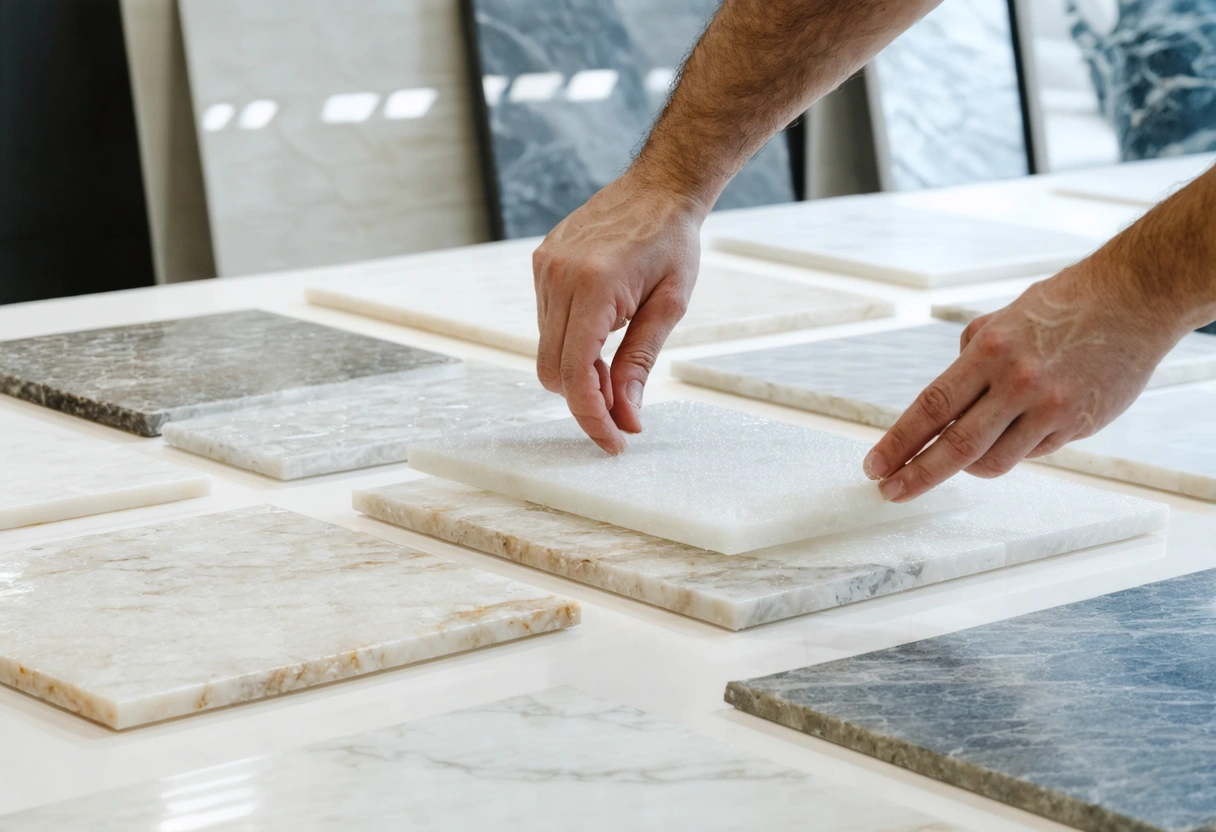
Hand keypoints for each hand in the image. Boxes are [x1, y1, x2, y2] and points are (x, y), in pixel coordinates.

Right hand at [533, 169, 708, 453]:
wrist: (659, 187)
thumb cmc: (673, 243)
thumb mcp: (669, 307)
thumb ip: (640, 363)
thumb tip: (627, 416)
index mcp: (593, 286)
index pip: (576, 373)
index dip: (592, 416)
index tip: (614, 441)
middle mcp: (558, 276)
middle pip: (552, 370)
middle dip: (585, 397)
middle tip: (624, 401)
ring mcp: (544, 268)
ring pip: (546, 350)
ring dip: (578, 370)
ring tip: (615, 358)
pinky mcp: (541, 264)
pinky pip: (546, 323)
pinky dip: (570, 342)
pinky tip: (600, 332)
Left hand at [864, 256, 1183, 500]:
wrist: (1136, 298)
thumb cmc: (1064, 305)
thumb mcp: (1003, 319)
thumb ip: (970, 360)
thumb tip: (945, 404)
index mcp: (990, 350)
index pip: (931, 407)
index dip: (899, 442)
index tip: (875, 465)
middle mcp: (1019, 381)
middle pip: (956, 446)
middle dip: (917, 474)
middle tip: (890, 491)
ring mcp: (1051, 407)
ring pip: (993, 461)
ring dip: (968, 464)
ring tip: (960, 454)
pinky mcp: (1078, 425)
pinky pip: (1030, 453)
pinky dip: (1014, 448)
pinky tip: (1020, 426)